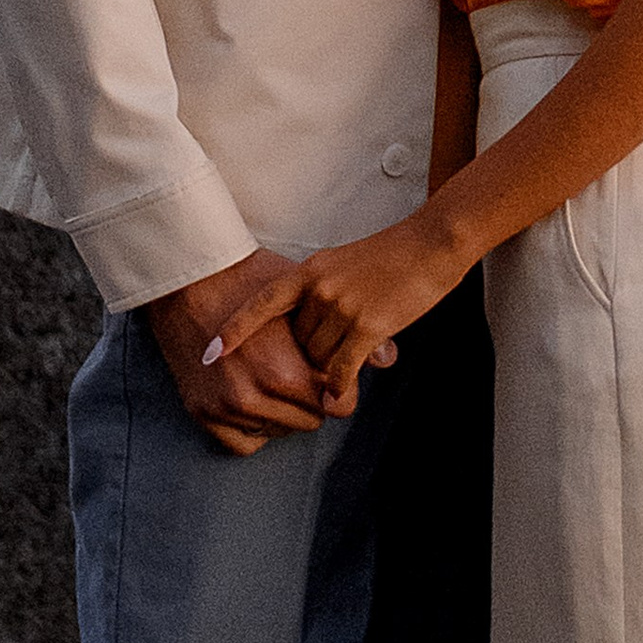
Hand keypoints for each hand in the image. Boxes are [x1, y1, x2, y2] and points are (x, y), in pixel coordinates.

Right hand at [144, 249, 331, 455]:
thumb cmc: (251, 280)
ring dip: (284, 411)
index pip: (338, 408)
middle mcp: (255, 397)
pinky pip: (243, 444)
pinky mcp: (202, 412)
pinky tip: (258, 399)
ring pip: (279, 431)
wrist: (190, 278)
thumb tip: (388, 359)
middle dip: (313, 398)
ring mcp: (226, 408)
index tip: (332, 370)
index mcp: (285, 372)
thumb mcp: (306, 298)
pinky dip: (255, 428)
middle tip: (302, 369)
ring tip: (277, 376)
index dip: (340, 385)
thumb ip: (348, 333)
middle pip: (311, 420)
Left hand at [213, 212, 463, 418]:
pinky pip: (342, 369)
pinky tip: (338, 399)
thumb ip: (319, 293)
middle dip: (310, 354)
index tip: (210, 353)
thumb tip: (308, 330)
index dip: (234, 330)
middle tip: (333, 352)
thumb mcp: (342, 264)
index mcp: (310, 271)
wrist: (432, 243)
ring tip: (353, 355)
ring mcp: (343, 308)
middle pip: (298, 343)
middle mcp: (320, 290)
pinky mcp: (368, 326)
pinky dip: (338, 387)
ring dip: (330, 366)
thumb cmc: (392, 254)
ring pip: (319, 358)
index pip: (262, 303)